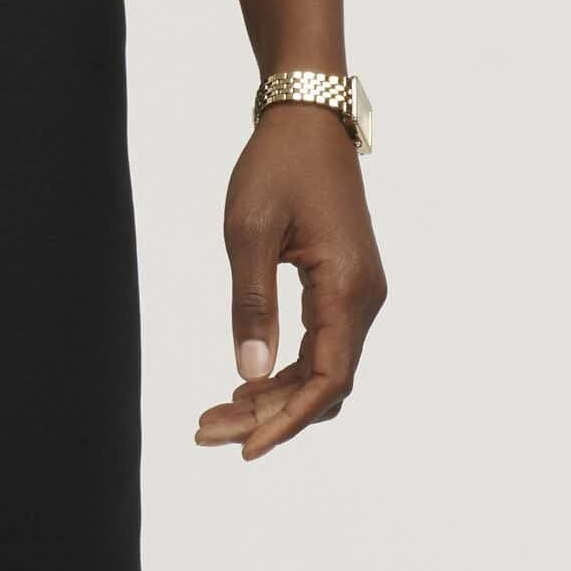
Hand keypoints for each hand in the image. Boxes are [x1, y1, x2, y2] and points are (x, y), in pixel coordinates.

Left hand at [194, 106, 386, 460]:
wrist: (308, 120)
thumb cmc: (278, 166)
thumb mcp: (250, 232)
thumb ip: (251, 305)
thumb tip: (249, 374)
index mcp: (347, 287)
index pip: (327, 379)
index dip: (288, 421)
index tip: (245, 449)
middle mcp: (364, 298)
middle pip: (324, 385)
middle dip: (268, 417)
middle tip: (206, 432)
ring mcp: (358, 294)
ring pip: (323, 370)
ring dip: (273, 399)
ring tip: (214, 416)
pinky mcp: (345, 287)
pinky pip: (322, 347)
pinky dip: (285, 373)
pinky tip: (245, 384)